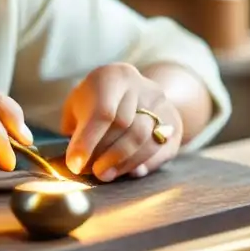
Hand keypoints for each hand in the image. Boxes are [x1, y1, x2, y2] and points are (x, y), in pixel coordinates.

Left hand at [60, 63, 182, 181]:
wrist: (132, 91)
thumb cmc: (95, 100)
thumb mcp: (78, 105)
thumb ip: (75, 129)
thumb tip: (78, 162)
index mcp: (114, 76)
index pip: (103, 112)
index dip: (88, 141)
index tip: (75, 164)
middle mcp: (140, 86)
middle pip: (125, 126)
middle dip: (105, 154)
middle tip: (91, 171)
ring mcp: (161, 104)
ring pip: (145, 138)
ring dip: (123, 163)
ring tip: (105, 174)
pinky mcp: (174, 123)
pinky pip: (161, 149)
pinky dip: (143, 164)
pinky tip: (129, 172)